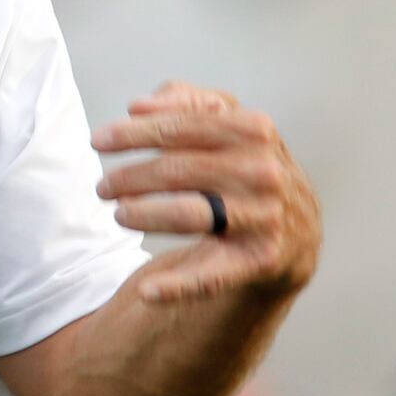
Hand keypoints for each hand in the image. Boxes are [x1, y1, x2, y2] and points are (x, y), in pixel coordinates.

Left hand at [94, 82, 320, 304]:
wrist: (299, 228)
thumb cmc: (248, 166)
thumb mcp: (232, 125)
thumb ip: (188, 103)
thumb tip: (138, 106)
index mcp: (254, 131)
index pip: (181, 127)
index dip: (134, 134)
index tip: (96, 141)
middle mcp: (263, 172)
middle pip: (178, 170)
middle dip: (130, 178)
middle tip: (102, 187)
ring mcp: (264, 216)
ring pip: (189, 214)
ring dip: (143, 214)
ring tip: (118, 215)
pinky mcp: (260, 259)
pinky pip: (212, 274)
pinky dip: (177, 286)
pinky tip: (147, 291)